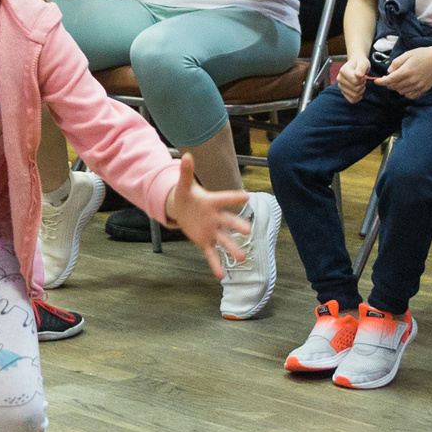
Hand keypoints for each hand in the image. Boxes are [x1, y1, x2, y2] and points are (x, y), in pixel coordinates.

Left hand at [160, 154, 251, 279]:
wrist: (183, 210)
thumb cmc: (187, 196)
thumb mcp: (184, 185)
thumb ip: (186, 172)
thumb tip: (185, 155)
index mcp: (212, 202)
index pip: (225, 198)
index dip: (234, 197)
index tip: (247, 196)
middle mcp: (215, 218)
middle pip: (228, 222)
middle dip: (237, 226)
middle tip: (248, 231)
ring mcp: (212, 231)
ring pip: (224, 240)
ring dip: (232, 249)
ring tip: (243, 258)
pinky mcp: (205, 241)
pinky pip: (212, 253)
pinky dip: (215, 264)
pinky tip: (221, 276)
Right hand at [334, 60, 368, 102]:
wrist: (357, 64)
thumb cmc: (360, 63)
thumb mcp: (363, 63)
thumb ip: (361, 68)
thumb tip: (358, 75)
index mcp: (343, 71)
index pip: (355, 81)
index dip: (362, 79)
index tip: (363, 75)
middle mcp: (339, 79)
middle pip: (355, 89)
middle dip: (362, 84)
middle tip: (363, 79)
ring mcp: (340, 86)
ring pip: (354, 95)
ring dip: (361, 90)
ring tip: (361, 83)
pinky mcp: (343, 92)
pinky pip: (351, 100)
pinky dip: (358, 97)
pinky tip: (360, 91)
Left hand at [378, 46, 431, 99]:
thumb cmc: (422, 55)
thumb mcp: (406, 54)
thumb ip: (396, 63)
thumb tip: (389, 72)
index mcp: (406, 71)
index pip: (389, 80)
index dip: (381, 82)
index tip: (376, 81)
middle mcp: (411, 81)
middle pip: (394, 87)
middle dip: (389, 83)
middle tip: (389, 78)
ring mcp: (418, 86)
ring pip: (401, 92)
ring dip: (397, 88)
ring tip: (399, 80)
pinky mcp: (423, 90)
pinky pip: (410, 95)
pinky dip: (406, 92)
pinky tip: (406, 86)